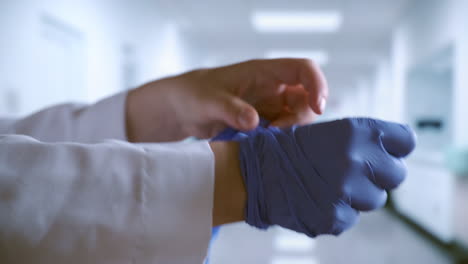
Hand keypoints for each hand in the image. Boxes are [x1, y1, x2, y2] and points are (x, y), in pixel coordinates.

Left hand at [125, 59, 326, 141]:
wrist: (181, 109)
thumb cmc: (193, 95)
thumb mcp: (209, 101)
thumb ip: (231, 109)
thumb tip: (255, 122)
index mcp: (263, 72)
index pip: (303, 69)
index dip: (318, 85)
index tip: (318, 108)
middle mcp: (272, 87)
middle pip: (306, 99)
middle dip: (300, 119)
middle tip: (275, 136)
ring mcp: (269, 106)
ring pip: (297, 118)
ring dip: (289, 133)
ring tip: (265, 143)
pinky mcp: (264, 123)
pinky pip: (283, 131)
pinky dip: (279, 141)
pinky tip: (264, 149)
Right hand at [236, 118, 415, 236]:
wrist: (257, 174)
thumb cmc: (291, 149)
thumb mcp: (329, 131)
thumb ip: (364, 141)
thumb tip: (392, 153)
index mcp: (356, 132)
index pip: (405, 140)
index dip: (395, 147)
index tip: (386, 152)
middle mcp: (356, 160)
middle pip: (397, 174)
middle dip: (380, 175)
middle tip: (357, 172)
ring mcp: (347, 192)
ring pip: (374, 199)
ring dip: (357, 195)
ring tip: (330, 185)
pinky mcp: (336, 218)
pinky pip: (351, 217)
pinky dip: (337, 211)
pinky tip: (317, 199)